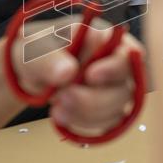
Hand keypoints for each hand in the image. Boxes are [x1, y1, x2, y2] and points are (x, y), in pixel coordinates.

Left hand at [11, 17, 143, 136]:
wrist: (33, 71)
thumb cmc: (38, 50)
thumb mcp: (34, 47)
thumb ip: (48, 57)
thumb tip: (68, 71)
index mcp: (107, 38)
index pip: (129, 53)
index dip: (114, 68)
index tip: (90, 76)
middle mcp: (117, 64)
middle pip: (126, 88)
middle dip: (94, 99)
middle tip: (63, 97)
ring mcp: (116, 88)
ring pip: (118, 110)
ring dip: (86, 114)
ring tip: (57, 108)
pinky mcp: (109, 109)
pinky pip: (108, 125)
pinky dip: (84, 124)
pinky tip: (63, 116)